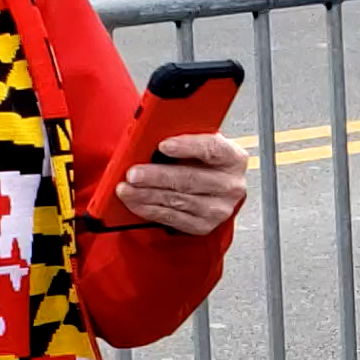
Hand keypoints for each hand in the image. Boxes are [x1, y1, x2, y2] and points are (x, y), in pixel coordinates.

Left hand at [115, 133, 249, 235]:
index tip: (163, 145)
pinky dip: (150, 210)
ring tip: (126, 189)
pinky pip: (173, 218)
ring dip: (147, 195)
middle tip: (133, 173)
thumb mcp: (199, 143)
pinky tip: (136, 202)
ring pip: (178, 200)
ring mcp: (219, 209)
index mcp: (233, 158)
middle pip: (191, 179)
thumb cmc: (201, 161)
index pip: (212, 149)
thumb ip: (183, 136)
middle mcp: (231, 185)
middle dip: (157, 176)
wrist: (212, 189)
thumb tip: (151, 134)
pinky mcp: (204, 225)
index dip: (187, 146)